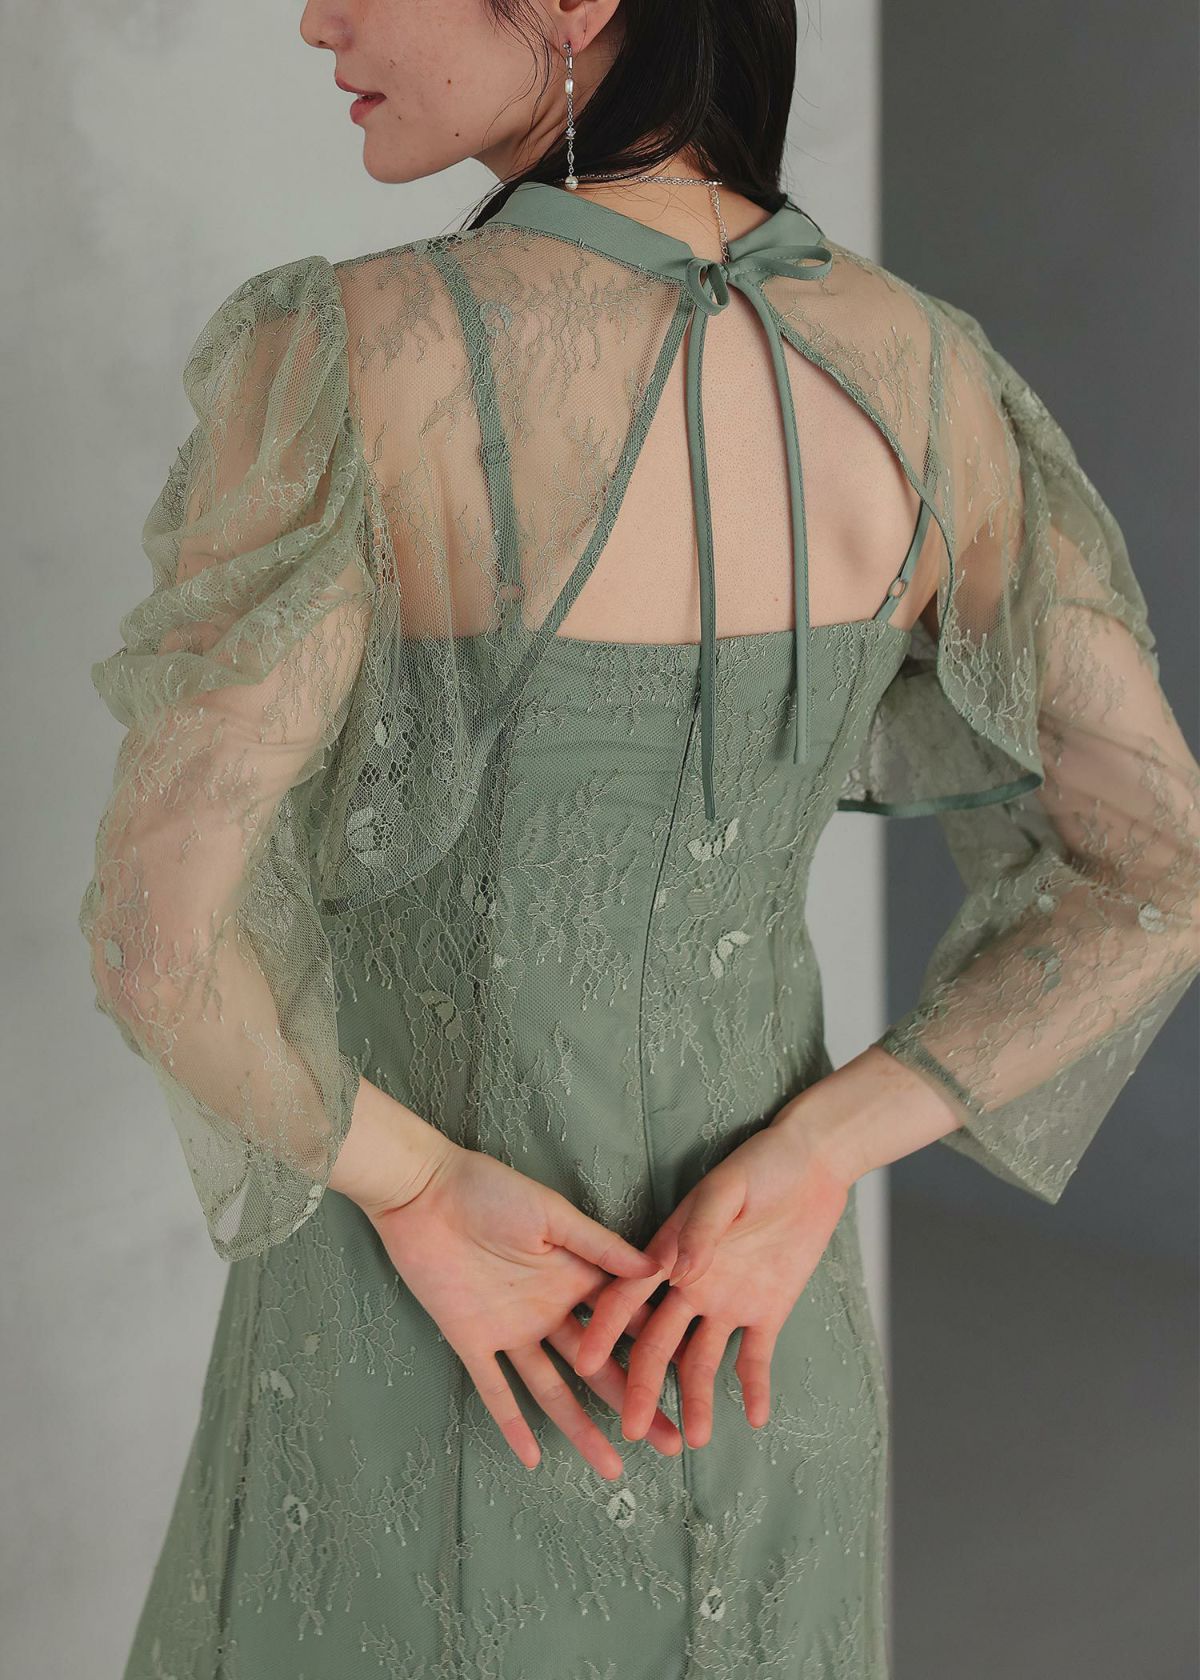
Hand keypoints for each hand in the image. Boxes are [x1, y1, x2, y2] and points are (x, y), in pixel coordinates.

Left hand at [371, 1143, 683, 1477]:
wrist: (424, 1193)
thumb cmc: (490, 1191)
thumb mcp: (551, 1215)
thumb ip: (599, 1246)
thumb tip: (656, 1266)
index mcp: (575, 1275)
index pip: (624, 1320)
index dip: (656, 1351)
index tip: (692, 1385)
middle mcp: (550, 1309)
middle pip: (599, 1365)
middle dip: (634, 1401)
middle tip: (670, 1442)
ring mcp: (512, 1329)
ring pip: (553, 1388)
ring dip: (581, 1425)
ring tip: (612, 1465)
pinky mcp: (471, 1339)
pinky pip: (494, 1389)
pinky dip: (512, 1423)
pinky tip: (533, 1457)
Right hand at [571, 1110, 850, 1448]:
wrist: (813, 1165)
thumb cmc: (762, 1165)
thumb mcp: (728, 1189)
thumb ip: (702, 1231)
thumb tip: (677, 1274)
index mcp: (669, 1252)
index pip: (627, 1296)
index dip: (606, 1330)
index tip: (586, 1365)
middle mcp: (691, 1285)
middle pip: (659, 1343)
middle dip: (644, 1385)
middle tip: (633, 1429)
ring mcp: (727, 1301)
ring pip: (702, 1360)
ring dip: (697, 1398)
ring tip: (695, 1439)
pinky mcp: (766, 1310)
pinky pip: (755, 1357)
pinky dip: (754, 1387)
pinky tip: (755, 1417)